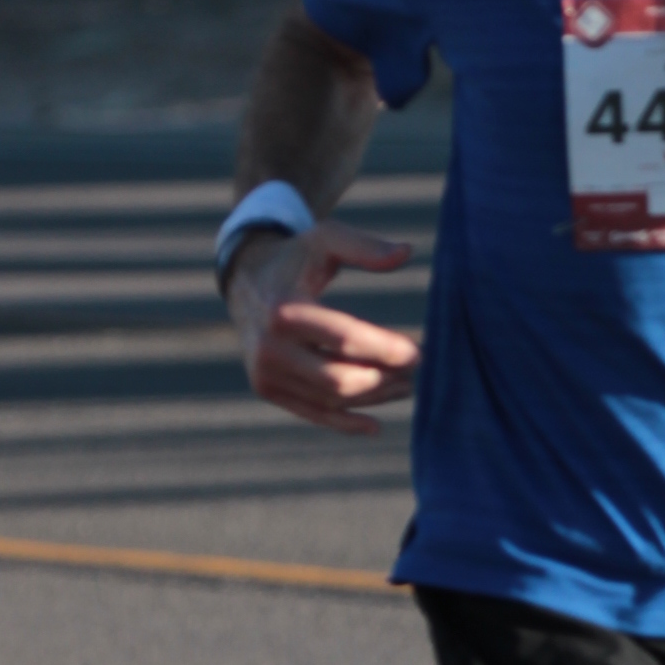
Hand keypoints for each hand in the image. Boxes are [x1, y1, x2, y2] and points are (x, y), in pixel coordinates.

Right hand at [226, 222, 419, 435]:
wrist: (246, 282)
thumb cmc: (296, 258)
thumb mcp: (325, 240)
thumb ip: (364, 247)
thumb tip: (406, 252)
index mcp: (285, 310)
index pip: (345, 339)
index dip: (385, 350)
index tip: (418, 353)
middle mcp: (270, 347)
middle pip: (340, 379)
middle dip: (384, 378)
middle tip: (416, 371)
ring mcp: (265, 373)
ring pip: (332, 399)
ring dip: (374, 396)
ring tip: (406, 386)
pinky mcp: (266, 389)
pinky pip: (312, 413)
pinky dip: (345, 423)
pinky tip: (374, 425)